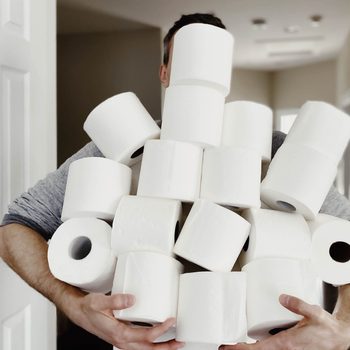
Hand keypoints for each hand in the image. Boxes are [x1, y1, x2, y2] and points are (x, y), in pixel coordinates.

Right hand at [71, 292, 183, 348]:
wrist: (80, 313)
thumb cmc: (89, 308)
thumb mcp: (99, 302)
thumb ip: (116, 300)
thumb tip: (133, 299)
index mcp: (119, 333)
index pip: (146, 336)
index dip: (161, 330)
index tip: (171, 320)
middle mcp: (123, 340)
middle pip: (149, 349)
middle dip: (166, 347)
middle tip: (181, 342)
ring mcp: (123, 340)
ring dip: (161, 348)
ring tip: (175, 343)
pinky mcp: (123, 336)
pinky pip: (141, 345)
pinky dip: (152, 344)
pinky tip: (159, 337)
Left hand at [220, 294, 349, 349]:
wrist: (338, 338)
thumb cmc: (326, 329)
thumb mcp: (313, 313)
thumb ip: (297, 304)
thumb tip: (282, 298)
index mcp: (287, 342)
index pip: (259, 348)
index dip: (242, 348)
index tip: (230, 346)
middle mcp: (285, 348)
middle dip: (240, 349)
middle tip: (225, 345)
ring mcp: (286, 349)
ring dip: (248, 348)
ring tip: (234, 343)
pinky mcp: (288, 347)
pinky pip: (270, 348)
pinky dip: (258, 346)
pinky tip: (251, 342)